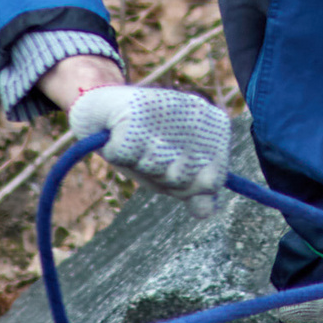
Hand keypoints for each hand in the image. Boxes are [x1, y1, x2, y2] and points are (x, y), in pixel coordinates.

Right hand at [66, 85, 231, 219]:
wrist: (106, 111)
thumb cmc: (146, 145)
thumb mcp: (174, 172)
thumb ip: (195, 192)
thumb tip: (205, 213)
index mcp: (216, 128)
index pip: (212, 182)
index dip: (186, 186)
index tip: (174, 169)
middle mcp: (198, 114)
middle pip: (182, 179)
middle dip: (163, 178)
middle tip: (153, 157)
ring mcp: (168, 109)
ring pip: (155, 167)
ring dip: (140, 164)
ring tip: (138, 144)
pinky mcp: (134, 109)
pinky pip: (125, 155)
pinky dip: (117, 153)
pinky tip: (120, 135)